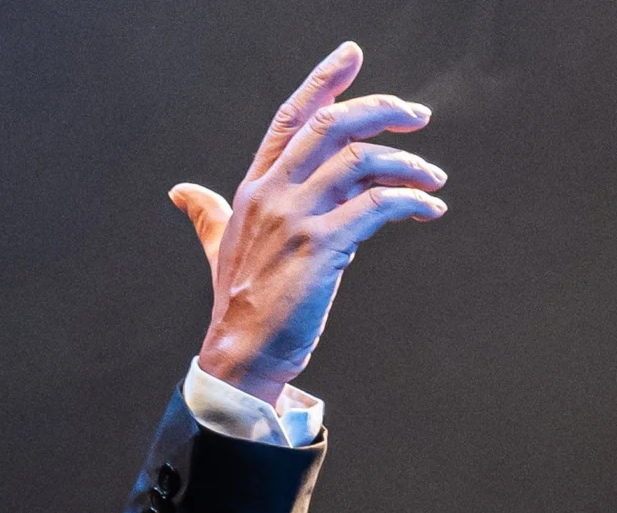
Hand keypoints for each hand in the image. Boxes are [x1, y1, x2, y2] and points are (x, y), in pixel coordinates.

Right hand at [169, 41, 447, 404]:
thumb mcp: (218, 246)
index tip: (352, 55)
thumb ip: (207, 212)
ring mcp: (296, 218)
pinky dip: (409, 201)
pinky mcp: (321, 247)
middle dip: (381, 110)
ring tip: (433, 178)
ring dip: (407, 164)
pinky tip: (428, 208)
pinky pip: (376, 206)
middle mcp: (273, 192)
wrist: (241, 354)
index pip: (290, 117)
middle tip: (417, 116)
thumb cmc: (237, 303)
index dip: (323, 81)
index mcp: (254, 186)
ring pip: (360, 161)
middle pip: (331, 125)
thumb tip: (182, 193)